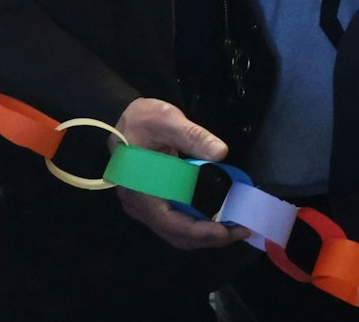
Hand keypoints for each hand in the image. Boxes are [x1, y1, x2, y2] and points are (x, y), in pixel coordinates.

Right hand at [114, 97, 248, 249]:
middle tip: (240, 230)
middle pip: (176, 235)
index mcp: (140, 191)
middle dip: (209, 238)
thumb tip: (221, 152)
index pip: (171, 224)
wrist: (118, 120)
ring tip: (233, 226)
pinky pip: (174, 223)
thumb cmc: (140, 121)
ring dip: (204, 234)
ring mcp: (143, 207)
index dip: (200, 232)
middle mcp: (139, 206)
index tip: (227, 230)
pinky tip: (215, 218)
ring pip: (176, 232)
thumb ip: (193, 136)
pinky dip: (196, 225)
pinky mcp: (151, 203)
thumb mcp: (166, 120)